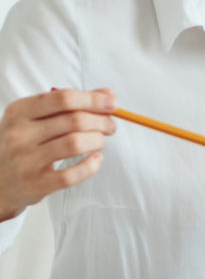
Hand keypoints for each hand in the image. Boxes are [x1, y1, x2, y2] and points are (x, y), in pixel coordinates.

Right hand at [0, 88, 116, 220]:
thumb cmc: (22, 144)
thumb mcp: (36, 118)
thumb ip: (71, 103)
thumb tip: (107, 95)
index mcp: (19, 112)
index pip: (63, 98)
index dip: (93, 99)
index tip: (112, 104)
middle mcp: (18, 134)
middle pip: (74, 120)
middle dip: (102, 121)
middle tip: (110, 125)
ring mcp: (25, 161)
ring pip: (75, 143)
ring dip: (97, 140)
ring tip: (99, 141)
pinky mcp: (35, 184)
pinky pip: (71, 174)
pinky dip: (91, 165)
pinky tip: (95, 159)